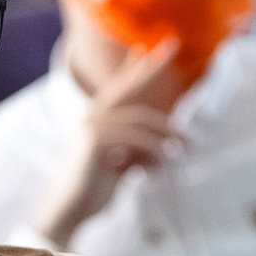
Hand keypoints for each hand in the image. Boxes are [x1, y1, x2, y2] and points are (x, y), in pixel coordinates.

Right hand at [38, 38, 182, 247]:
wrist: (70, 211)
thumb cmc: (93, 190)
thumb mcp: (121, 167)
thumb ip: (137, 152)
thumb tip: (164, 151)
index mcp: (98, 120)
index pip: (121, 88)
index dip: (136, 67)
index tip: (150, 46)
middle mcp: (93, 117)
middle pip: (128, 87)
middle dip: (151, 66)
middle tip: (173, 44)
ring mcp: (92, 126)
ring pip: (140, 120)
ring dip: (166, 133)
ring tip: (185, 147)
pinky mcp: (95, 141)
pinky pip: (135, 139)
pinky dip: (153, 150)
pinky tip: (162, 164)